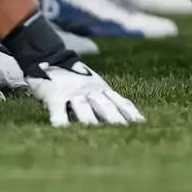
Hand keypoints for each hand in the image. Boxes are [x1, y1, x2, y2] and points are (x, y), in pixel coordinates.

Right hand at [25, 61, 143, 126]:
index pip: (121, 103)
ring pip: (84, 109)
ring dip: (91, 121)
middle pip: (106, 107)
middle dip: (116, 121)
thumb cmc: (73, 78)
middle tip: (125, 134)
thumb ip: (105, 100)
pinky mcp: (54, 95)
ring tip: (99, 135)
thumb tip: (123, 121)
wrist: (49, 56)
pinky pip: (58, 110)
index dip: (132, 115)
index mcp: (102, 89)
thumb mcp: (94, 86)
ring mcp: (72, 93)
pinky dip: (60, 121)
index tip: (142, 126)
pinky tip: (63, 131)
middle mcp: (91, 91)